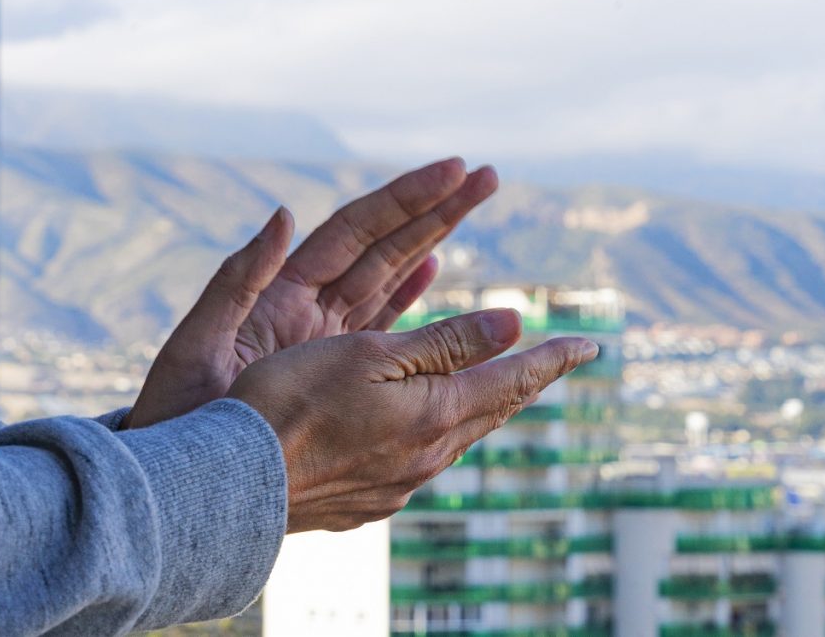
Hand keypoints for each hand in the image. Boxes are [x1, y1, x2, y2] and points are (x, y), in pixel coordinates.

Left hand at [126, 158, 497, 428]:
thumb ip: (236, 281)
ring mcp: (324, 338)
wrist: (186, 482)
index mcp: (281, 294)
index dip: (405, 199)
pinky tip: (433, 270)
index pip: (356, 231)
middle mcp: (309, 307)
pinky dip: (407, 296)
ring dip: (431, 242)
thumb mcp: (197, 345)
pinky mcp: (334, 372)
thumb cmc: (178, 417)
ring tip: (471, 205)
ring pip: (390, 279)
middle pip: (384, 246)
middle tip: (485, 177)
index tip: (454, 170)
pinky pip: (381, 327)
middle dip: (434, 210)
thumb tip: (282, 215)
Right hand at [227, 309, 598, 532]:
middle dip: (526, 382)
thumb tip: (515, 323)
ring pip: (460, 437)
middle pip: (494, 411)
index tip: (591, 345)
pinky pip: (425, 459)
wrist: (234, 486)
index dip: (553, 359)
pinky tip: (428, 430)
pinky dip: (442, 432)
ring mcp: (400, 484)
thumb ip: (446, 343)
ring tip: (499, 389)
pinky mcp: (371, 501)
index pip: (514, 380)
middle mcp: (429, 456)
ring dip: (485, 408)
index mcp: (437, 414)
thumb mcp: (373, 356)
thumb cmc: (294, 404)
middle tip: (554, 363)